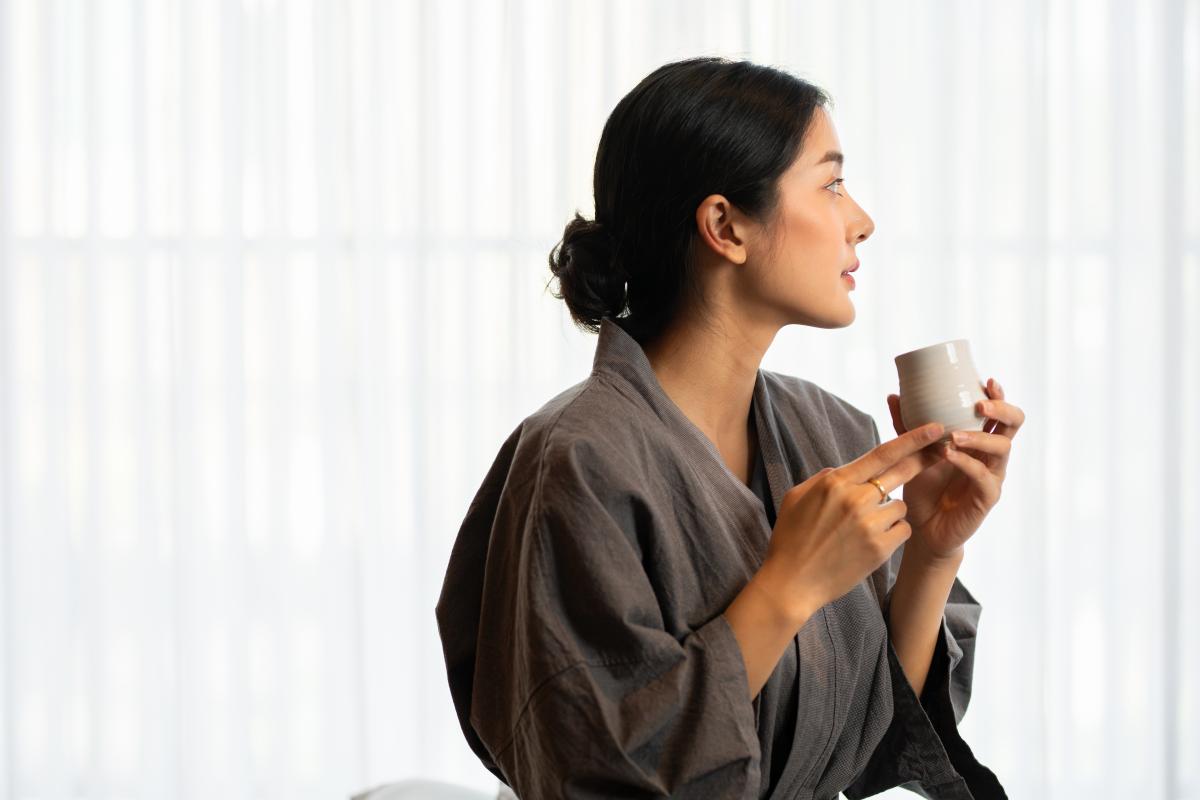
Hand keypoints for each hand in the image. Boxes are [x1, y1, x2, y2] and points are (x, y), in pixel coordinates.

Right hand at [764, 420, 945, 620]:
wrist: (791, 583)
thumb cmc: (790, 539)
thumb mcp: (797, 497)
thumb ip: (824, 478)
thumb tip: (844, 470)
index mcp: (835, 482)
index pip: (882, 453)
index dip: (913, 438)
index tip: (935, 428)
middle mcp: (855, 499)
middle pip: (900, 473)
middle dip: (922, 461)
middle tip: (940, 453)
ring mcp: (869, 525)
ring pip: (900, 506)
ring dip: (890, 513)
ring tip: (864, 528)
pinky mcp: (880, 549)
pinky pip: (903, 530)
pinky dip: (894, 534)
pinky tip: (872, 542)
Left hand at [883, 377, 1024, 560]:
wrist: (922, 527)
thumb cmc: (923, 486)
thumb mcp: (913, 451)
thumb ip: (906, 425)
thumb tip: (894, 394)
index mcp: (979, 439)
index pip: (998, 412)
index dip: (998, 395)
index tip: (986, 381)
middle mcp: (991, 455)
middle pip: (1014, 425)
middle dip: (1001, 410)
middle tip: (980, 406)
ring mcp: (992, 476)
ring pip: (1003, 449)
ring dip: (978, 437)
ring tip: (954, 435)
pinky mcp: (987, 497)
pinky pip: (985, 477)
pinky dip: (967, 463)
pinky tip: (949, 455)